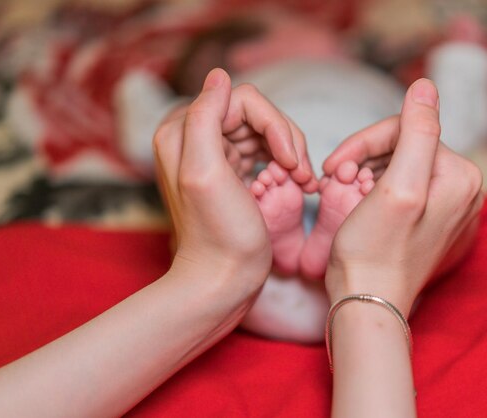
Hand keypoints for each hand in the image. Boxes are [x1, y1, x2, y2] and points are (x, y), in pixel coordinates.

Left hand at [153, 68, 315, 298]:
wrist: (223, 279)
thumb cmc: (218, 234)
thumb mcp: (205, 172)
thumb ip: (205, 118)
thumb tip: (220, 75)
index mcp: (182, 131)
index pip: (242, 100)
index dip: (274, 125)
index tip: (290, 161)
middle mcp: (196, 138)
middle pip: (257, 114)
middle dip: (285, 141)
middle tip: (302, 175)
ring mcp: (217, 155)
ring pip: (266, 132)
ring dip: (291, 153)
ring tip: (303, 182)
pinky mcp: (234, 173)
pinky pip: (267, 152)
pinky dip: (287, 164)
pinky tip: (298, 184)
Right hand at [323, 79, 482, 314]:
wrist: (367, 301)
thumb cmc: (374, 250)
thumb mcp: (396, 187)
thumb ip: (416, 132)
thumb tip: (425, 86)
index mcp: (461, 176)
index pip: (408, 130)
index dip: (365, 143)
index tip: (335, 164)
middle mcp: (465, 190)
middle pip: (406, 147)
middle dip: (366, 158)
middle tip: (335, 179)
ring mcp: (450, 208)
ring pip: (400, 166)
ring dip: (366, 172)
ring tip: (342, 191)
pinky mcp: (432, 222)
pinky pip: (403, 188)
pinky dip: (375, 189)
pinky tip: (357, 203)